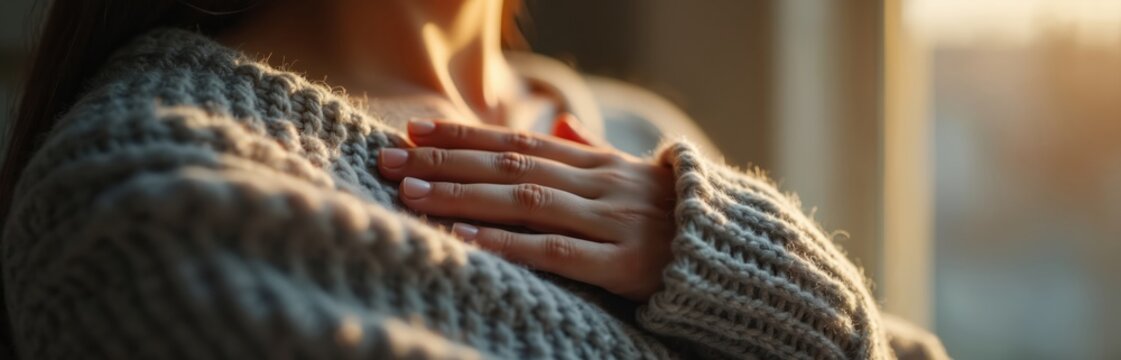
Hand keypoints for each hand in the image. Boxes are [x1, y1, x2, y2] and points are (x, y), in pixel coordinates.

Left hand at [377, 118, 676, 300]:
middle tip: (390, 162)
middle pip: (510, 167)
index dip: (464, 136)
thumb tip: (563, 123)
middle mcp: (601, 184)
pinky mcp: (625, 264)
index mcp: (600, 163)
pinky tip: (466, 241)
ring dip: (463, 198)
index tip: (415, 131)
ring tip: (412, 196)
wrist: (738, 255)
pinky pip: (557, 252)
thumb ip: (592, 156)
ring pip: (525, 202)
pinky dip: (507, 245)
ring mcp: (613, 222)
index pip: (519, 142)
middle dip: (446, 164)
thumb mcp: (634, 179)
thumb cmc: (675, 220)